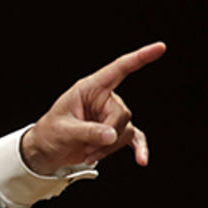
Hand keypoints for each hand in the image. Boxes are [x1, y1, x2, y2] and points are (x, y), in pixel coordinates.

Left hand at [20, 42, 165, 175]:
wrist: (47, 151)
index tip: (160, 48)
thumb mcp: (63, 131)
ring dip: (108, 148)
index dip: (139, 58)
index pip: (118, 69)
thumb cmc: (50, 134)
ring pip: (125, 130)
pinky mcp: (114, 132)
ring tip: (87, 153)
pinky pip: (134, 138)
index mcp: (90, 89)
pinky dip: (138, 149)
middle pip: (122, 114)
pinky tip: (141, 159)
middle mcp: (104, 99)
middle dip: (107, 134)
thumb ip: (87, 132)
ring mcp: (110, 116)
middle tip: (86, 147)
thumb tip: (112, 135)